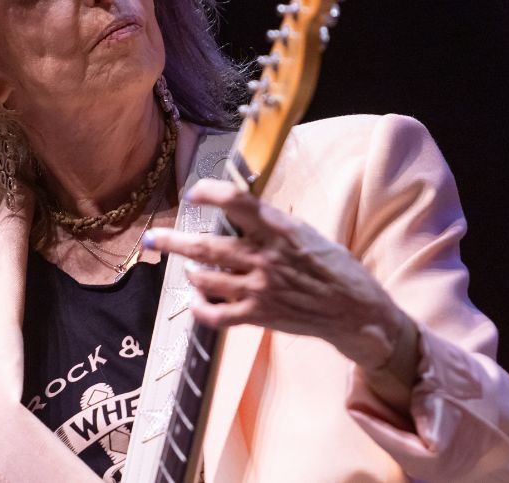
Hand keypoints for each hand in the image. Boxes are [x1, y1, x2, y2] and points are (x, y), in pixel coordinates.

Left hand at [142, 179, 411, 372]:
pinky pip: (216, 315)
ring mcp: (260, 288)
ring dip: (189, 273)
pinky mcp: (259, 315)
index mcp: (280, 230)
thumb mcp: (307, 233)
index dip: (210, 193)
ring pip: (205, 279)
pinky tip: (196, 303)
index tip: (193, 193)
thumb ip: (273, 225)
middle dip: (174, 240)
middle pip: (207, 245)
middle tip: (153, 237)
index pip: (237, 202)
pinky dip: (200, 309)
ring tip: (186, 269)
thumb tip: (241, 210)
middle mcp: (266, 256)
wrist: (355, 310)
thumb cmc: (334, 268)